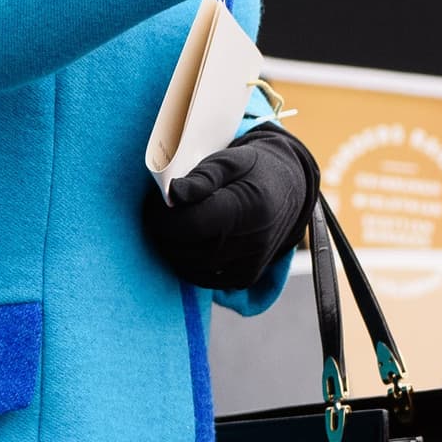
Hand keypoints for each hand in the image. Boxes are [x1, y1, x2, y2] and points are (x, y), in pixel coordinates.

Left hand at [142, 124, 318, 291]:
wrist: (287, 189)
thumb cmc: (251, 170)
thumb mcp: (228, 162)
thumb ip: (200, 177)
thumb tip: (173, 194)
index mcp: (246, 208)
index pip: (189, 225)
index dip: (163, 219)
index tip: (155, 206)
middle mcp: (251, 240)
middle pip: (186, 248)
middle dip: (165, 233)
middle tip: (160, 215)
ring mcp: (250, 263)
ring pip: (191, 267)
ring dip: (174, 250)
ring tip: (176, 226)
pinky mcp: (246, 277)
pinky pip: (204, 279)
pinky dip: (189, 264)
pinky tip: (189, 243)